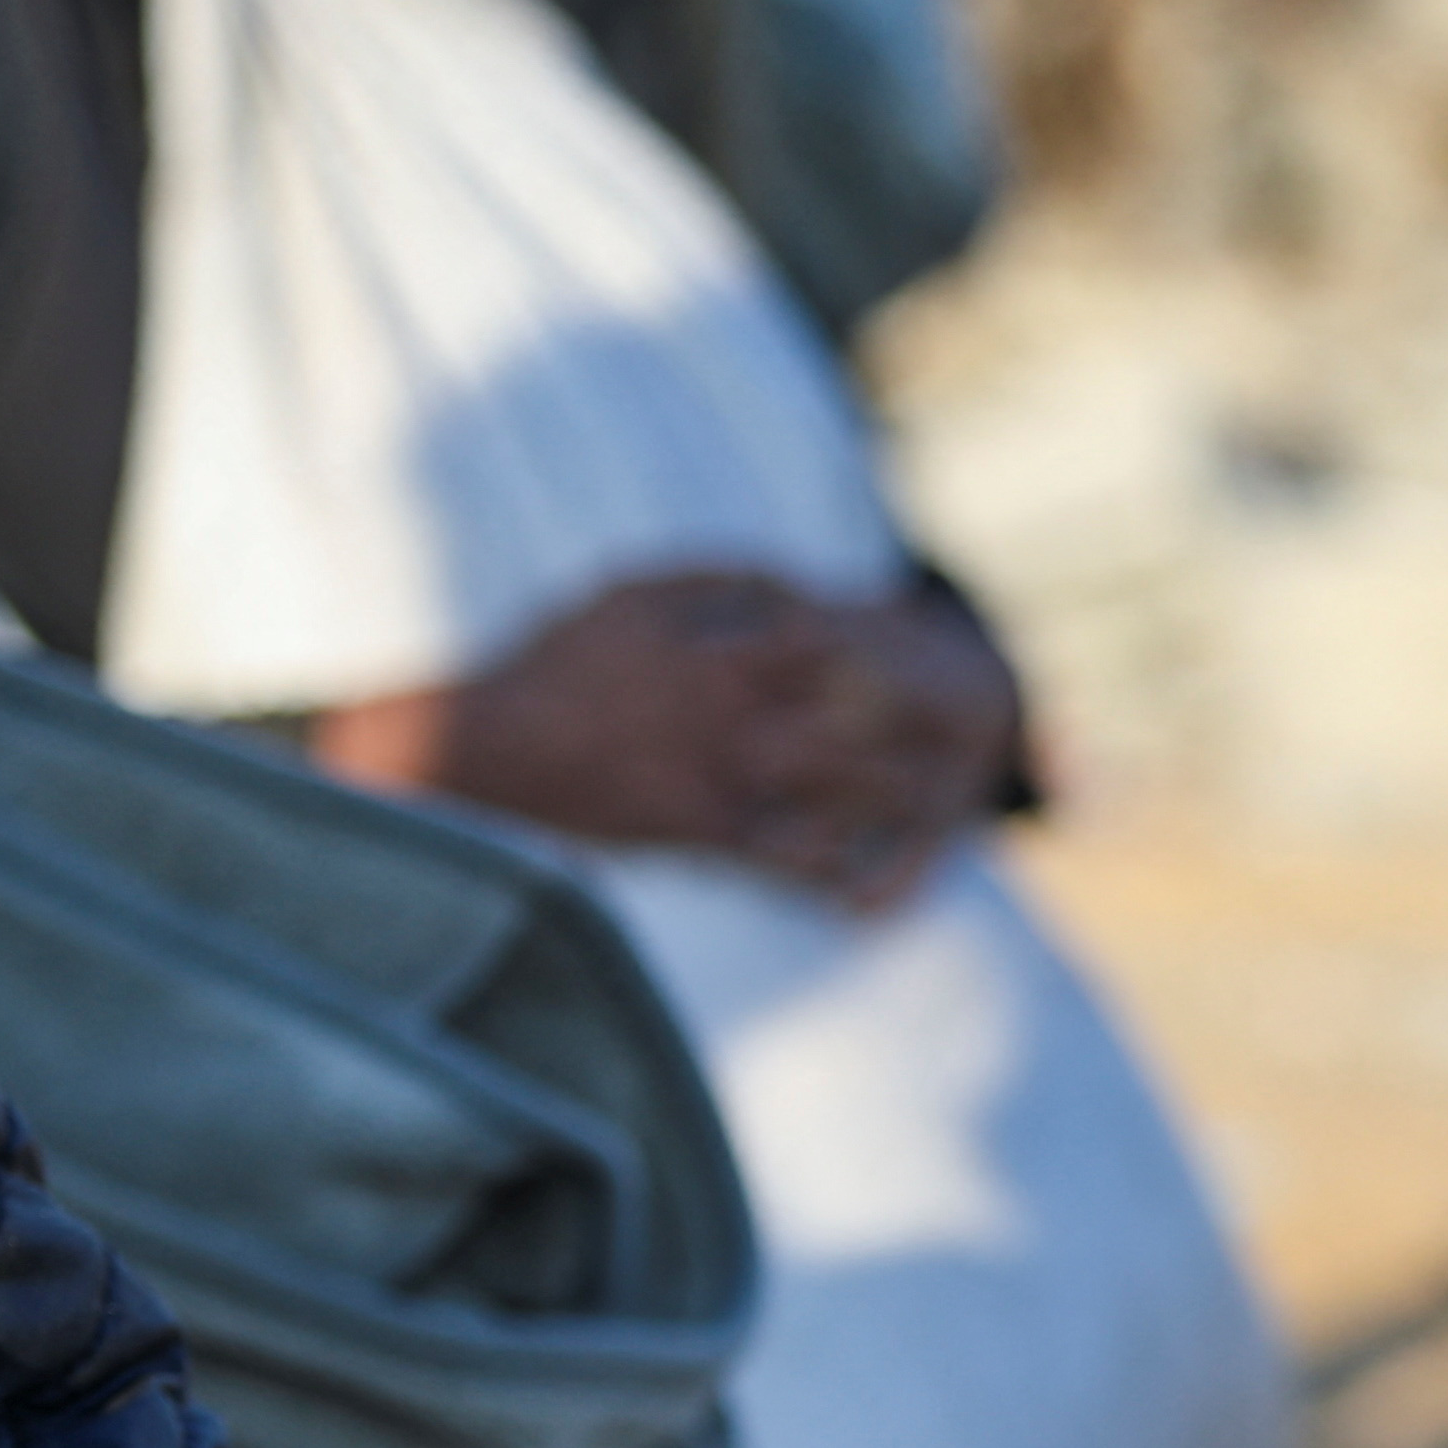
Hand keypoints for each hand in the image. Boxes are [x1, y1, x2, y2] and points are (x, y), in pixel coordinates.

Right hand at [312, 572, 1013, 910]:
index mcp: (722, 646)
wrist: (479, 749)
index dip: (881, 644)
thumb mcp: (627, 587)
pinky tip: (866, 873)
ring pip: (839, 785)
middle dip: (915, 721)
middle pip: (859, 715)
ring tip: (940, 802)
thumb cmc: (550, 661)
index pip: (835, 640)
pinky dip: (834, 867)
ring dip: (896, 793)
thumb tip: (793, 576)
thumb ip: (715, 574)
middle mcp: (735, 711)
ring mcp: (720, 775)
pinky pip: (788, 857)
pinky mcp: (698, 833)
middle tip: (968, 731)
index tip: (912, 647)